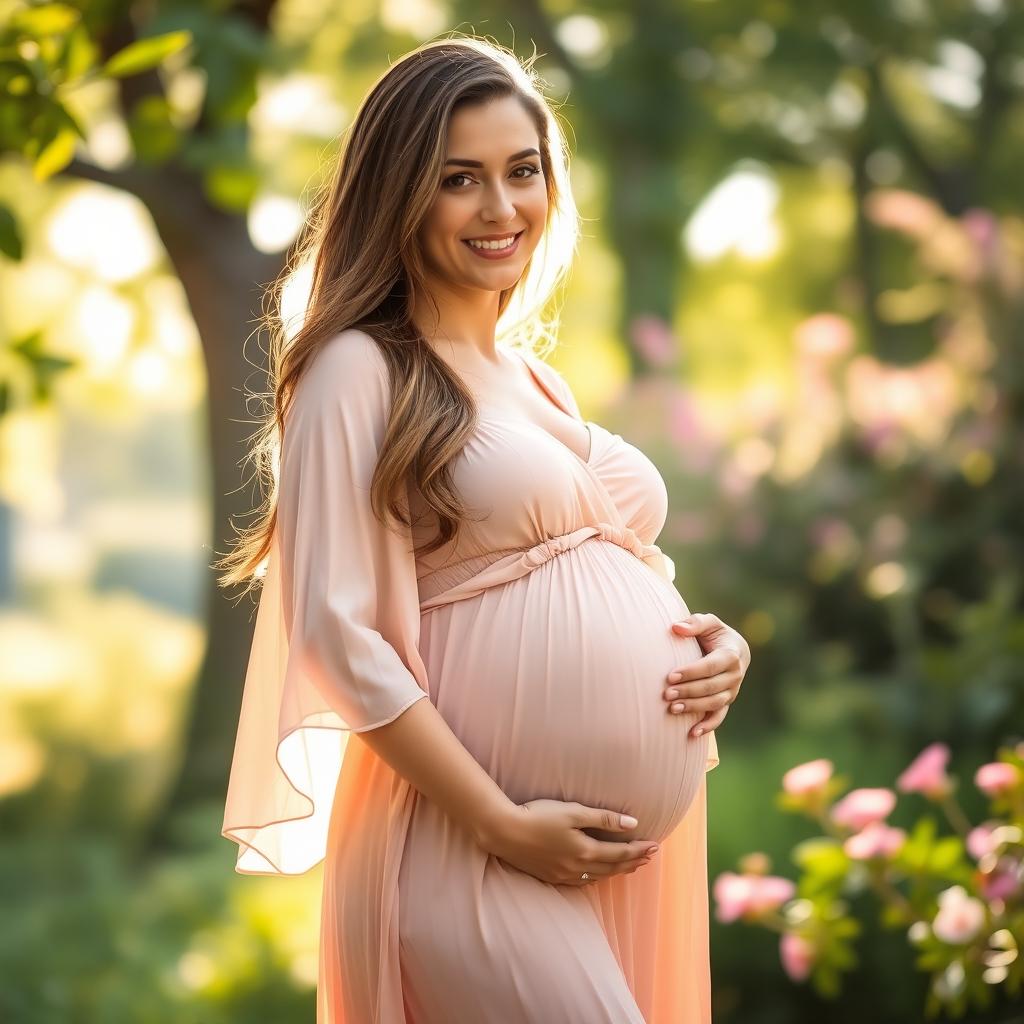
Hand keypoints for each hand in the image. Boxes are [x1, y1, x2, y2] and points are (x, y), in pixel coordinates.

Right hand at [479, 799, 659, 886]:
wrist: (504, 831)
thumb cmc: (538, 815)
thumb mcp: (573, 812)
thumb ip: (604, 819)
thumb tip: (633, 825)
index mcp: (585, 851)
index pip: (621, 853)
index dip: (639, 850)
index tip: (656, 846)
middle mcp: (578, 868)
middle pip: (613, 868)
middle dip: (633, 862)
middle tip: (649, 857)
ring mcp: (563, 875)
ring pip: (599, 877)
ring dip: (617, 871)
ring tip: (630, 865)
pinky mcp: (551, 876)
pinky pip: (582, 881)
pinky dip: (597, 877)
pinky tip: (598, 873)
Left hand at [664, 612, 750, 738]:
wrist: (733, 649)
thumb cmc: (715, 634)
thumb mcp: (709, 623)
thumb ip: (695, 623)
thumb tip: (676, 627)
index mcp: (731, 654)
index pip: (710, 666)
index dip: (691, 672)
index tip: (671, 676)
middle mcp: (735, 674)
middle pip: (711, 687)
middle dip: (688, 691)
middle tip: (666, 694)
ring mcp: (732, 690)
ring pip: (714, 703)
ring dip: (694, 707)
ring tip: (672, 709)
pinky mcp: (727, 701)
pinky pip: (719, 716)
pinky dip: (708, 726)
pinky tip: (692, 733)